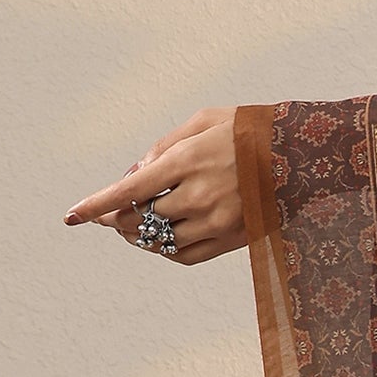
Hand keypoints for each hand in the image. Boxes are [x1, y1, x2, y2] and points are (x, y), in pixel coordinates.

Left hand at [65, 107, 244, 264]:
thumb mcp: (203, 121)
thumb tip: (132, 173)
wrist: (304, 154)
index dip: (95, 206)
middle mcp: (200, 196)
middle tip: (106, 215)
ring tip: (131, 226)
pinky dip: (163, 249)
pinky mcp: (232, 239)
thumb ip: (162, 146)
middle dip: (115, 218)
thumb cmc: (249, 131)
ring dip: (137, 235)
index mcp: (188, 161)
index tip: (71, 216)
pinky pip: (185, 255)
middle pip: (139, 219)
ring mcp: (217, 222)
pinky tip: (158, 238)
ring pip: (159, 240)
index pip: (128, 191)